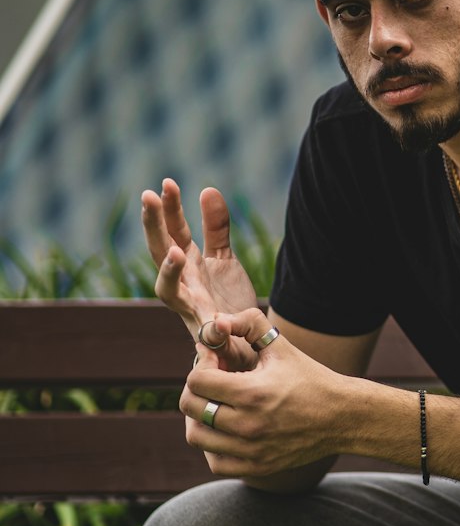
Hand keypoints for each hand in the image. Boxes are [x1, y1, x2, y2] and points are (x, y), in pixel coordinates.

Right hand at [141, 179, 259, 369]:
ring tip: (176, 252)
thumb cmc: (227, 300)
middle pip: (160, 252)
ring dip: (168, 271)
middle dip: (153, 226)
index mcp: (185, 264)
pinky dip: (208, 327)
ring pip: (168, 291)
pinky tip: (214, 319)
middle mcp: (181, 285)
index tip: (166, 183)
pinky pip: (205, 331)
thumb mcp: (223, 258)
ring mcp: (191, 309)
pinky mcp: (208, 334)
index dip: (168, 208)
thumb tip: (207, 190)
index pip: (172, 231)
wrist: (244, 341)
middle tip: (149, 197)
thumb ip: (216, 227)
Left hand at [180, 308, 353, 477]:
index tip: (216, 360)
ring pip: (197, 436)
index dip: (202, 364)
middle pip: (191, 407)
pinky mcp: (258, 467)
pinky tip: (224, 431)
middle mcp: (248, 424)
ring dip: (199, 417)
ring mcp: (252, 450)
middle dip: (196, 388)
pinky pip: (216, 462)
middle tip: (213, 380)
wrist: (343, 417)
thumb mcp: (281, 345)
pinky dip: (212, 446)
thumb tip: (216, 321)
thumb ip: (248, 323)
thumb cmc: (310, 378)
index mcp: (252, 392)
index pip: (197, 380)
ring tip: (215, 405)